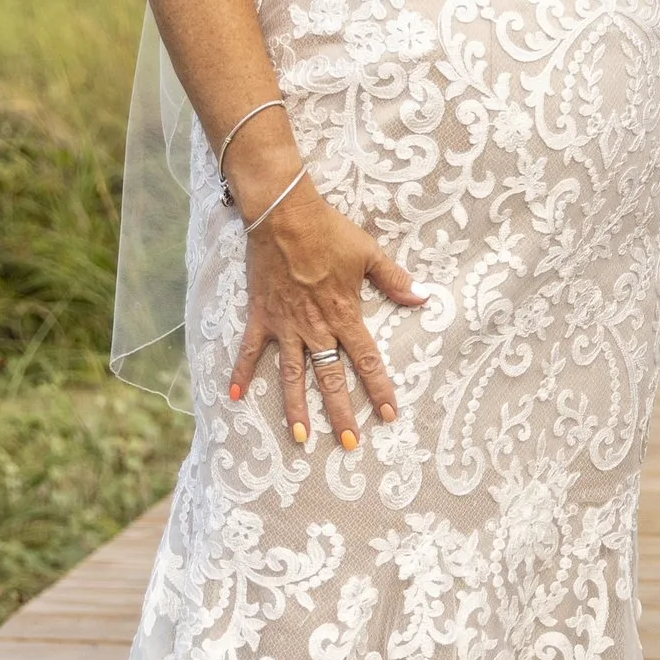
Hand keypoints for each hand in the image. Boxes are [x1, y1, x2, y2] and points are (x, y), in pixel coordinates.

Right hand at [229, 180, 425, 446]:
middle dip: (341, 413)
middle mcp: (315, 328)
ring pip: (292, 375)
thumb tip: (423, 297)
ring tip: (300, 437)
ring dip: (295, 407)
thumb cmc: (329, 231)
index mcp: (344, 315)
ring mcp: (286, 325)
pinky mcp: (262, 317)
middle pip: (330, 378)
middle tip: (349, 443)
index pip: (366, 360)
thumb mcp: (368, 253)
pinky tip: (235, 396)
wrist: (284, 215)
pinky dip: (242, 372)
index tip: (389, 415)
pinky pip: (250, 350)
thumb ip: (395, 280)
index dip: (380, 389)